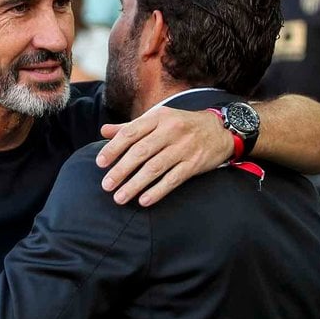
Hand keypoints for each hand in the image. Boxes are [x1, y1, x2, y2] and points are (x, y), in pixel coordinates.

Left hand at [96, 107, 232, 206]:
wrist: (219, 130)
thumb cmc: (181, 125)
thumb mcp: (157, 119)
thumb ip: (130, 127)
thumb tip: (104, 131)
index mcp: (158, 117)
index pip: (131, 132)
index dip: (113, 148)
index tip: (100, 163)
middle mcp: (170, 131)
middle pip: (141, 152)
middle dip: (121, 170)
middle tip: (106, 185)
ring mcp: (184, 148)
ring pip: (155, 168)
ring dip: (135, 184)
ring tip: (120, 197)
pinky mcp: (194, 164)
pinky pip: (173, 179)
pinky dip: (158, 191)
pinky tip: (144, 200)